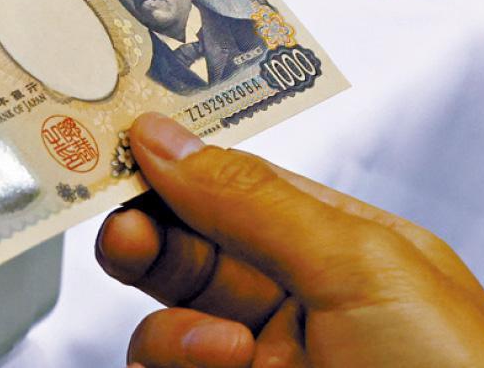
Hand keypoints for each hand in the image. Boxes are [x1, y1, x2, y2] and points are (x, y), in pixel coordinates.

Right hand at [96, 113, 483, 367]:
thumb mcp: (361, 267)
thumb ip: (256, 200)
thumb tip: (168, 138)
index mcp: (346, 248)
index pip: (243, 183)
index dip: (182, 160)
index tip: (122, 140)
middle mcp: (302, 304)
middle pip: (193, 247)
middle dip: (152, 232)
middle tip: (121, 225)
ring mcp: (265, 364)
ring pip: (167, 320)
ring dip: (176, 325)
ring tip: (222, 345)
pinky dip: (175, 364)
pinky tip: (225, 367)